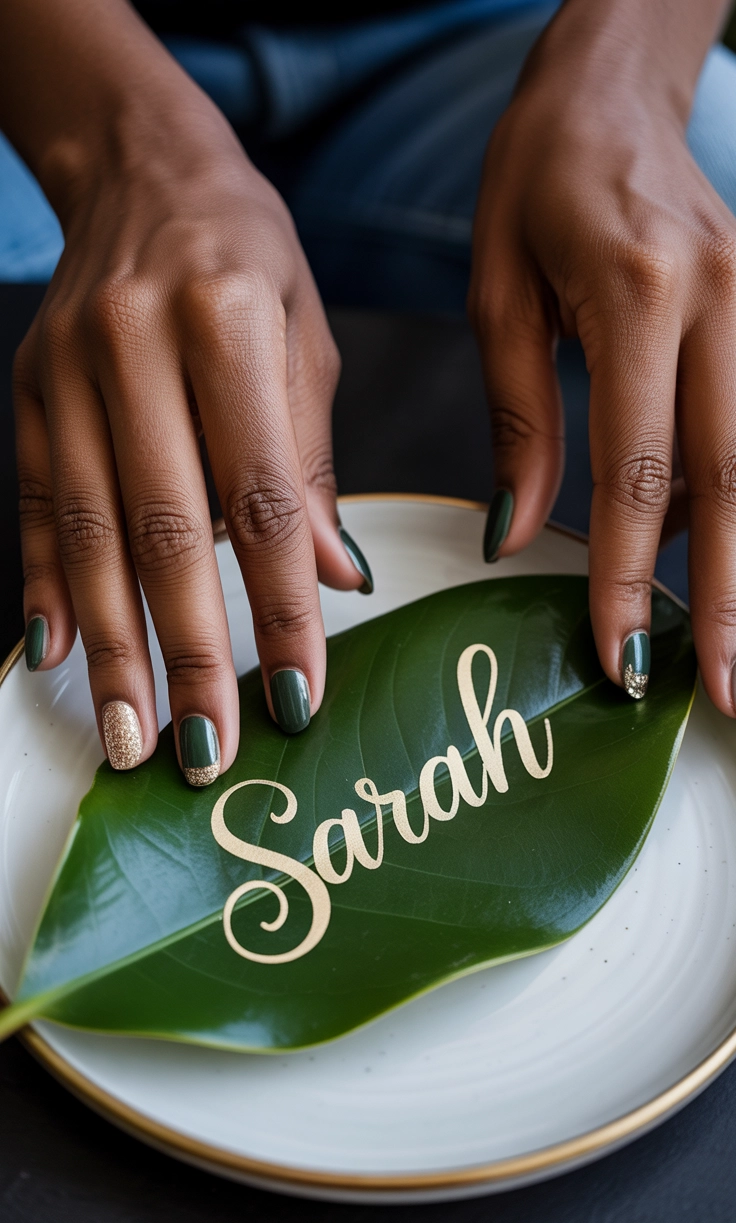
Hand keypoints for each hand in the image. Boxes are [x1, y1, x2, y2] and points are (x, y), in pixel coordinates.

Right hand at [12, 33, 369, 782]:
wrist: (140, 167)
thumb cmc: (246, 256)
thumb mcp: (306, 338)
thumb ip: (312, 462)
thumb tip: (337, 579)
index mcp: (227, 322)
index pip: (263, 498)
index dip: (280, 608)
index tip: (297, 694)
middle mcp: (135, 344)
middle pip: (167, 531)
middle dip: (192, 653)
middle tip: (210, 748)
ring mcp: (68, 370)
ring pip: (95, 536)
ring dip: (115, 648)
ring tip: (134, 737)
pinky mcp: (28, 392)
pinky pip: (40, 505)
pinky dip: (49, 586)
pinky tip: (57, 658)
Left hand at [469, 0, 734, 709]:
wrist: (613, 83)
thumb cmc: (537, 177)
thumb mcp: (498, 293)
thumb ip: (519, 420)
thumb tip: (519, 535)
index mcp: (639, 292)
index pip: (637, 468)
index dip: (625, 574)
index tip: (618, 654)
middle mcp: (719, 300)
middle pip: (732, 481)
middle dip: (727, 598)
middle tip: (721, 690)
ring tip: (729, 649)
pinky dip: (730, 501)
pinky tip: (707, 556)